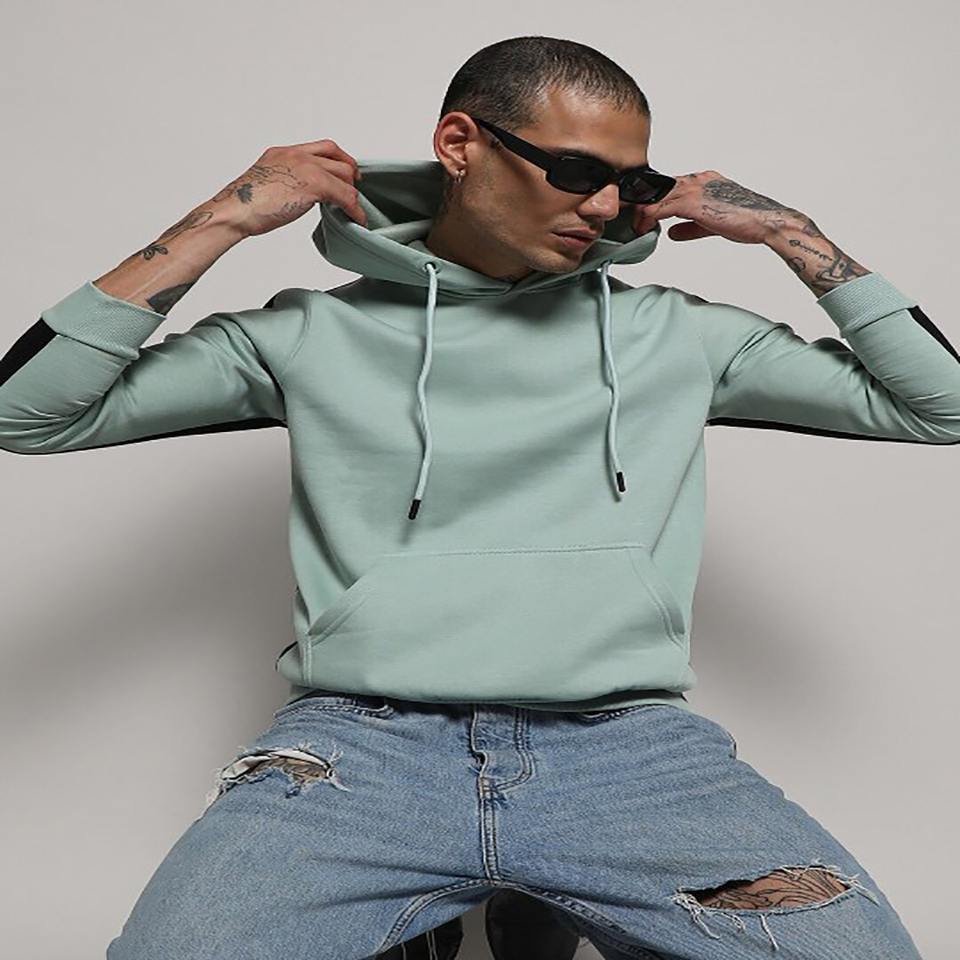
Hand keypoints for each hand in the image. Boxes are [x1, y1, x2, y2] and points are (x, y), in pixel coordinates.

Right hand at [206, 138, 367, 239]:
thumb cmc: (243, 205)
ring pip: (345, 176)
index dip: (340, 159)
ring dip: (353, 194)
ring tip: (354, 210)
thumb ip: (285, 181)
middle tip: (355, 192)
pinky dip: (355, 209)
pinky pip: (346, 196)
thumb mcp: (266, 183)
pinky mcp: (314, 184)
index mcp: (284, 152)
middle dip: (350, 175)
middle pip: (337, 158)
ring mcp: (306, 167)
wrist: (235, 210)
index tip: (347, 172)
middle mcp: (296, 155)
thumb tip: (298, 195)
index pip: (323, 147)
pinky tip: (356, 219)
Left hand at [631, 170, 805, 244]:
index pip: (668, 185)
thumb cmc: (746, 221)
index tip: (639, 213)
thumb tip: (671, 233)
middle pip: (658, 187)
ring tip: (635, 227)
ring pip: (655, 196)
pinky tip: (642, 229)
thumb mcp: (710, 223)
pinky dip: (647, 218)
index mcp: (703, 180)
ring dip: (641, 212)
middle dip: (640, 203)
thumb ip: (689, 227)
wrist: (766, 222)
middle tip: (630, 219)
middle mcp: (698, 180)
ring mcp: (695, 189)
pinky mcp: (694, 202)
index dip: (651, 199)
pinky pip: (660, 207)